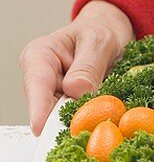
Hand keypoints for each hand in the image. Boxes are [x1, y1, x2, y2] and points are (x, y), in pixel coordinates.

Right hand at [19, 0, 133, 134]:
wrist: (110, 30)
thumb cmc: (101, 29)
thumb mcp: (99, 42)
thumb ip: (88, 66)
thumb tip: (75, 91)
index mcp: (40, 55)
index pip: (36, 84)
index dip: (39, 108)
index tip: (41, 127)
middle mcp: (41, 75)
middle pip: (46, 104)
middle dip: (62, 118)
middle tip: (80, 131)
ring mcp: (54, 90)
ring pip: (60, 113)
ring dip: (78, 118)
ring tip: (95, 122)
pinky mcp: (68, 100)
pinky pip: (74, 113)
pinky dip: (86, 117)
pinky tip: (99, 119)